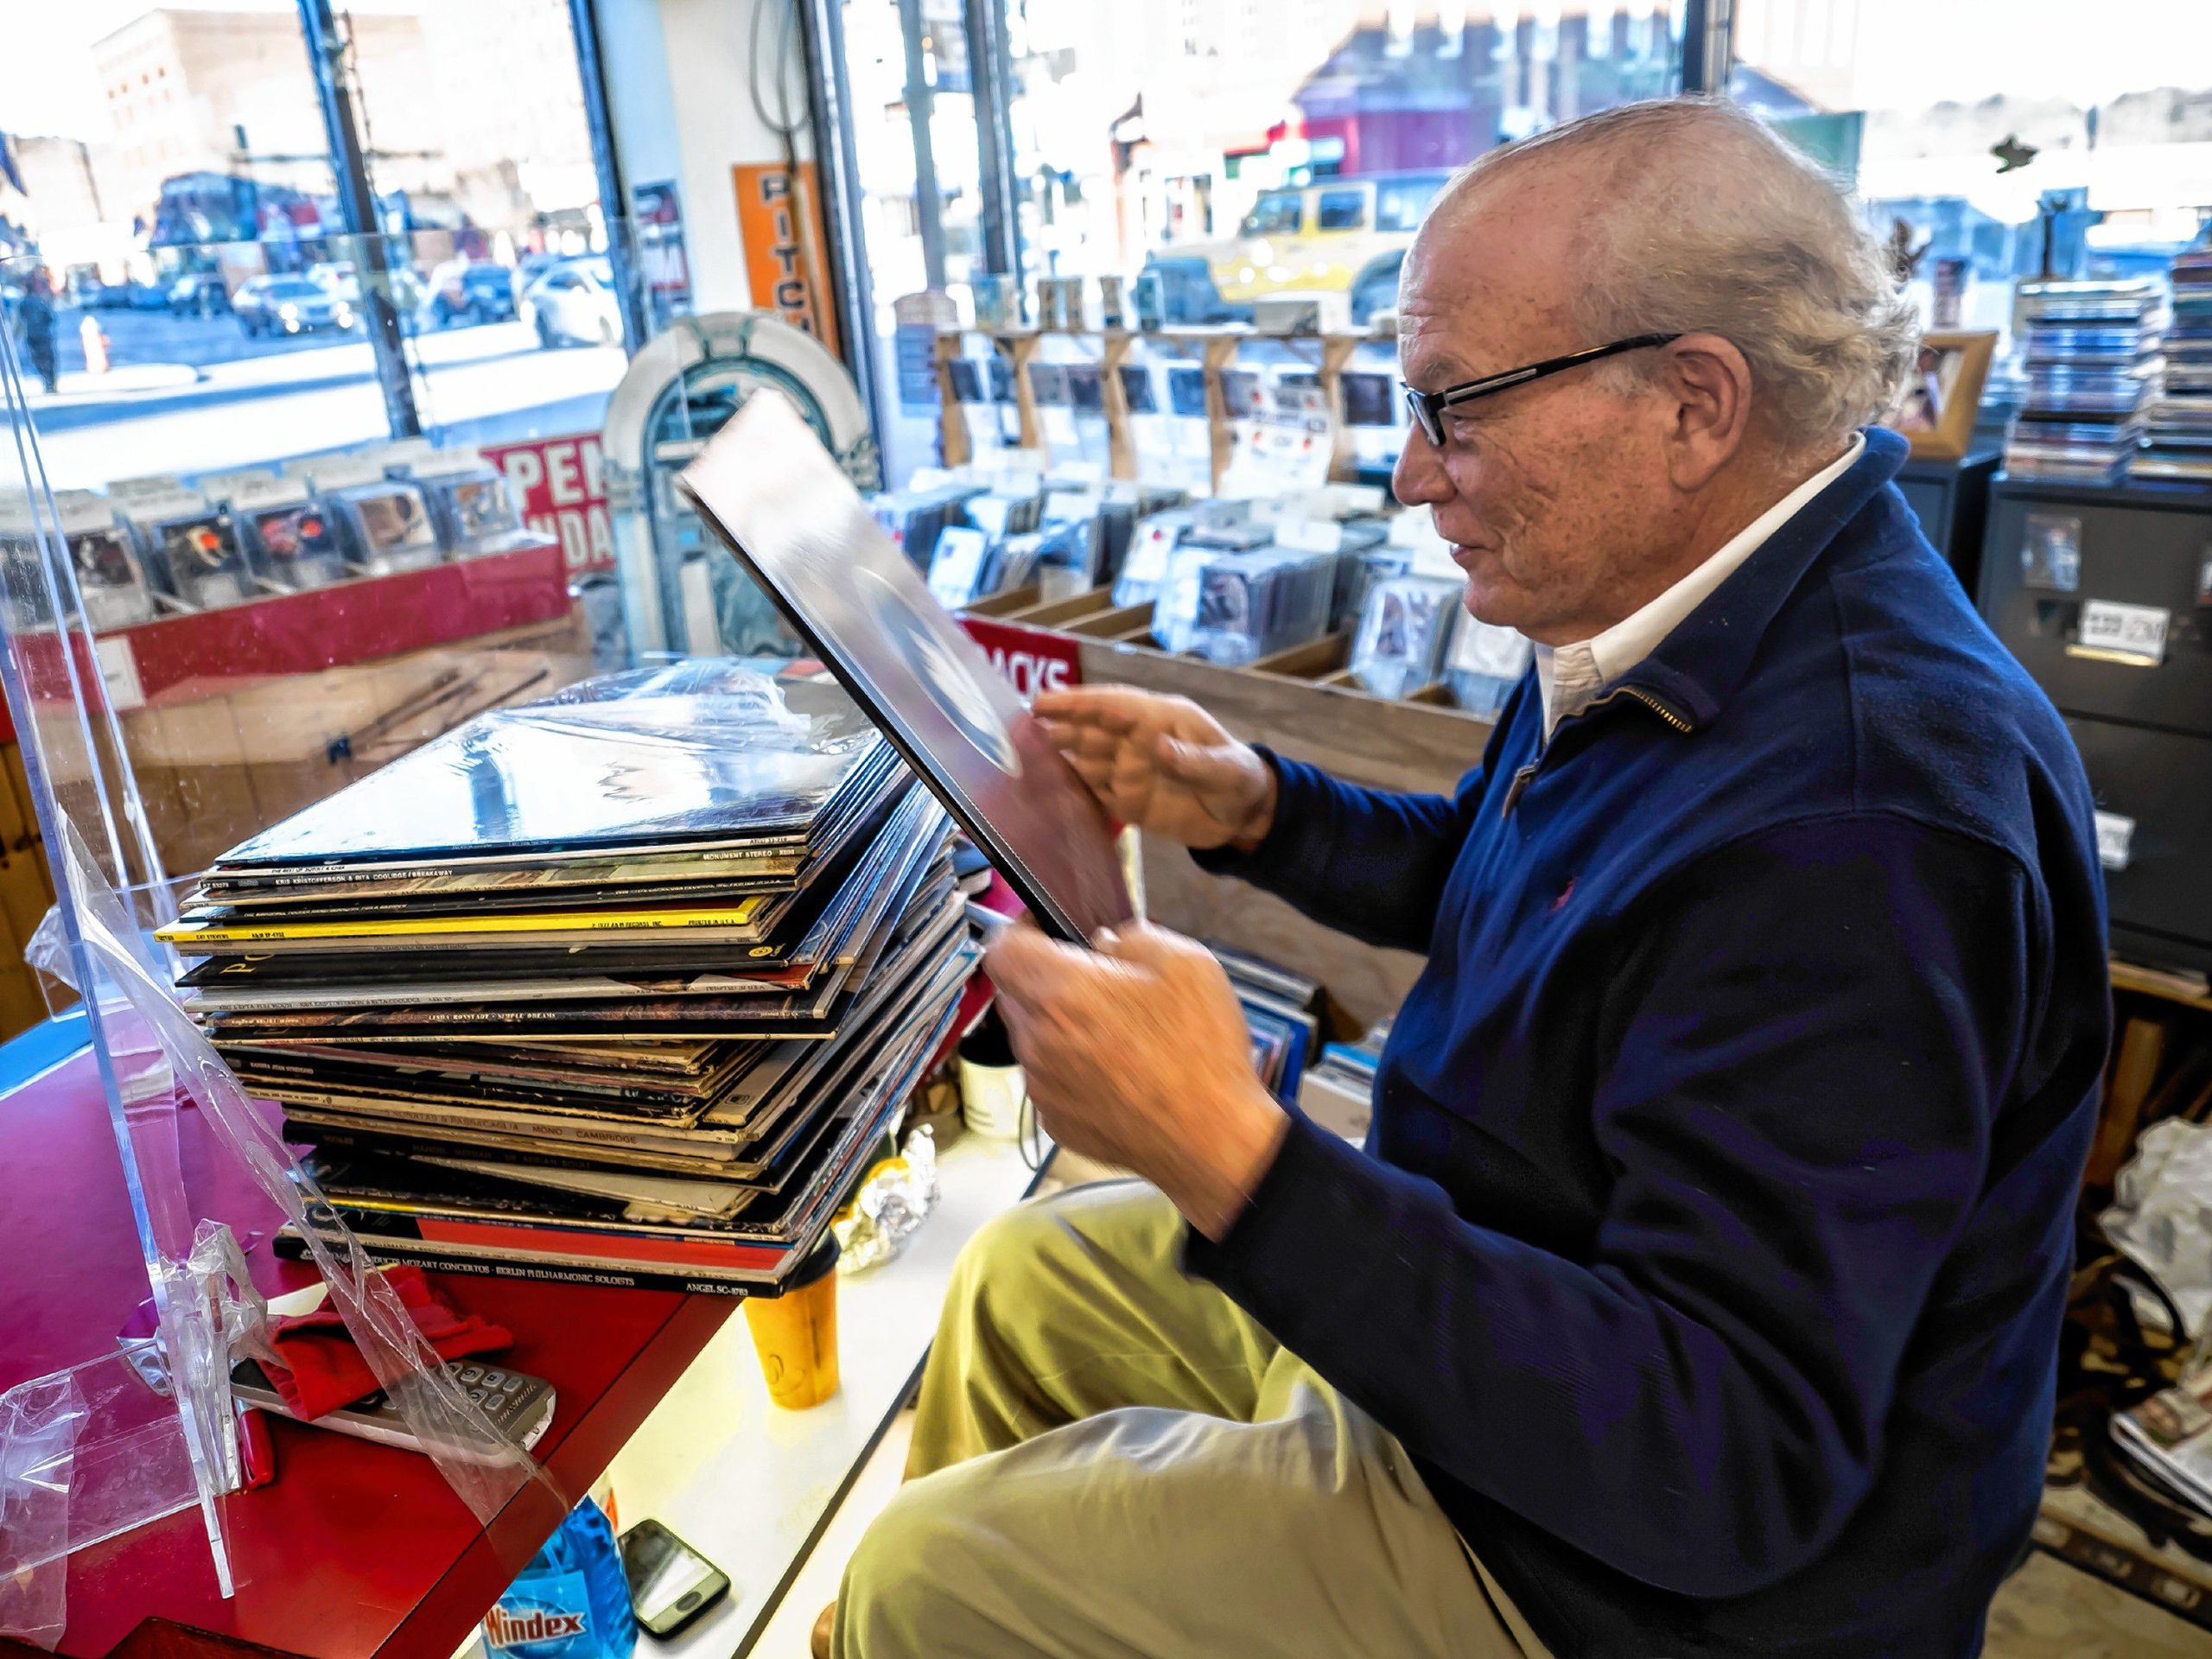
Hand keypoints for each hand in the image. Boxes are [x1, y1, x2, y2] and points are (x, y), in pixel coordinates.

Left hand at [985, 920, 1288, 1239]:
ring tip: (1119, 1033)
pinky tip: (1119, 1071)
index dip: (1022, 930)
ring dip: (1062, 1026)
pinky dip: (1072, 1068)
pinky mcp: (1056, 1121)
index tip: (1050, 929)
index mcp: (1061, 993)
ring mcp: (1043, 1086)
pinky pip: (1050, 1078)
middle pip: (1016, 993)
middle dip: (1048, 979)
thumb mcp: (1184, 964)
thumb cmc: (1199, 1055)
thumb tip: (1105, 943)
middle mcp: (1038, 1040)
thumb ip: (1132, 936)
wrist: (1211, 1140)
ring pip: (1033, 1037)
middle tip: (1101, 983)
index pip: (1002, 948)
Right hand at [1032, 686, 1276, 851]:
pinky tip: (1041, 795)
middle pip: (1087, 731)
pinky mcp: (1125, 801)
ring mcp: (1127, 771)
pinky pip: (1090, 794)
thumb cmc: (1240, 780)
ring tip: (1015, 760)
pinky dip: (1067, 793)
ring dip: (1052, 759)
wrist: (1243, 817)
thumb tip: (1158, 748)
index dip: (1076, 703)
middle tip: (1011, 730)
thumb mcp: (1227, 771)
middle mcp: (1135, 741)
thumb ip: (1195, 762)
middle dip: (1052, 728)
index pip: (1111, 706)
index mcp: (1159, 719)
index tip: (1041, 703)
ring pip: (1082, 761)